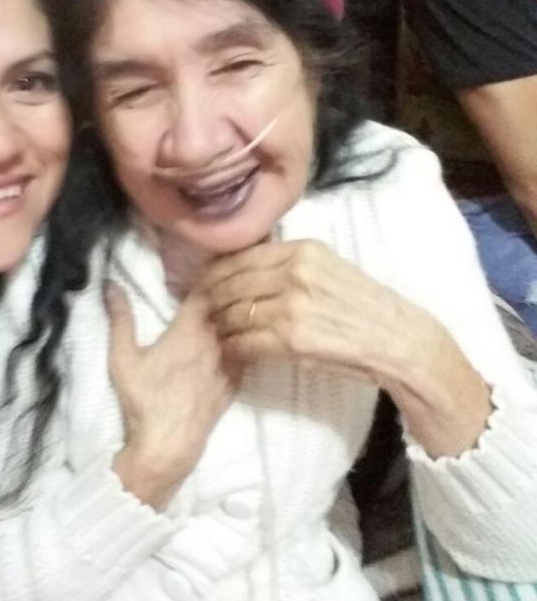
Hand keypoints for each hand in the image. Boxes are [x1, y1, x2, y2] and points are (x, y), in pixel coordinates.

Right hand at [106, 282, 242, 507]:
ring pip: (242, 326)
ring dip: (239, 312)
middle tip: (230, 270)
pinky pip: (248, 350)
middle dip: (228, 288)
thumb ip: (120, 318)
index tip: (209, 261)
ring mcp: (230, 363)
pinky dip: (247, 337)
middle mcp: (216, 341)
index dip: (210, 272)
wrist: (168, 445)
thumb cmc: (143, 399)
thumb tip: (110, 283)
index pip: (209, 289)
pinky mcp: (236, 383)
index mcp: (189, 329)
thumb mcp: (122, 357)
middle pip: (230, 304)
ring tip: (240, 297)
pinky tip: (245, 332)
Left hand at [202, 240, 490, 457]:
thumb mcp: (330, 268)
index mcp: (303, 250)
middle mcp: (294, 272)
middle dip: (211, 299)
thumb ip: (291, 264)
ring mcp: (292, 305)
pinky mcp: (292, 339)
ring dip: (220, 325)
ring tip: (215, 332)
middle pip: (231, 283)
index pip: (241, 256)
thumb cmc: (365, 307)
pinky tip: (232, 350)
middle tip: (201, 311)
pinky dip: (233, 347)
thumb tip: (247, 267)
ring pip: (234, 313)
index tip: (204, 284)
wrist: (398, 341)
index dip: (216, 272)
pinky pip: (246, 341)